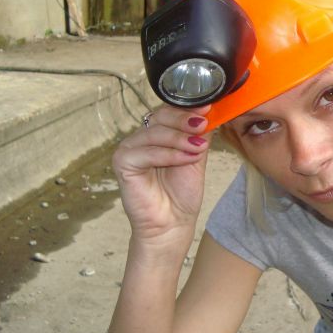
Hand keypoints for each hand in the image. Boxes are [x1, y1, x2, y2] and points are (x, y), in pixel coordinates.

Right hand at [112, 105, 211, 248]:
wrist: (172, 224)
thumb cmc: (182, 194)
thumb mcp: (197, 157)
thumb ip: (200, 135)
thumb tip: (210, 112)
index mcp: (158, 133)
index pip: (170, 111)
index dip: (188, 108)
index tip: (208, 108)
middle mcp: (142, 138)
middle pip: (161, 117)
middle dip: (184, 121)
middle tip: (202, 125)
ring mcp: (130, 149)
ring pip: (155, 133)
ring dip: (180, 139)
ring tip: (199, 147)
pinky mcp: (122, 162)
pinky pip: (146, 152)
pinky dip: (169, 154)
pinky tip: (187, 158)